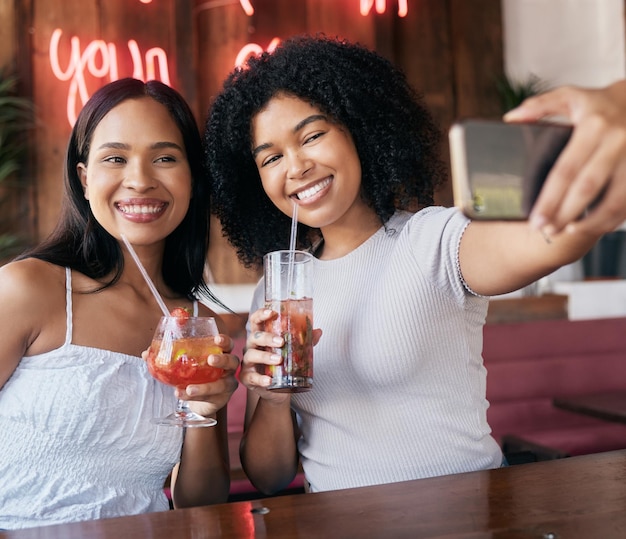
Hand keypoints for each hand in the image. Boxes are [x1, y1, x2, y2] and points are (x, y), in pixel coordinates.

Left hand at [143, 334, 239, 416]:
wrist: (198, 399)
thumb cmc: (193, 375)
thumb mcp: (182, 365)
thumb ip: (166, 357)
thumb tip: (146, 353)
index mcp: (219, 353)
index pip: (227, 344)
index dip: (224, 341)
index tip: (217, 339)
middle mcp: (227, 368)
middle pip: (232, 361)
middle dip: (222, 359)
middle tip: (210, 359)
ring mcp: (226, 384)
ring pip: (222, 384)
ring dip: (205, 386)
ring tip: (189, 388)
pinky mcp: (221, 399)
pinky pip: (210, 398)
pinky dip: (195, 397)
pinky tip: (182, 394)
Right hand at [240, 308, 320, 403]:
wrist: (277, 389)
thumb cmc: (281, 364)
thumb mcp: (293, 351)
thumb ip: (304, 342)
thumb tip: (318, 331)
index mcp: (261, 337)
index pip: (256, 321)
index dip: (261, 314)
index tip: (272, 313)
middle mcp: (252, 347)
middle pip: (254, 337)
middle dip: (267, 338)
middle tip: (281, 342)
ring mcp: (248, 363)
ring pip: (251, 355)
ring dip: (265, 357)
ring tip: (279, 360)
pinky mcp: (248, 378)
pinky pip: (251, 377)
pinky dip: (260, 379)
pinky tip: (269, 380)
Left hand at [504, 79, 625, 236]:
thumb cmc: (600, 103)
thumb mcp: (571, 96)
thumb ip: (540, 106)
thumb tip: (511, 118)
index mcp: (593, 126)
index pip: (566, 170)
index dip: (549, 199)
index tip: (535, 219)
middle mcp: (616, 142)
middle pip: (586, 189)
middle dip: (564, 215)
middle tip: (546, 231)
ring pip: (614, 201)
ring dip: (590, 222)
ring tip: (567, 231)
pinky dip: (610, 219)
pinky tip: (592, 226)